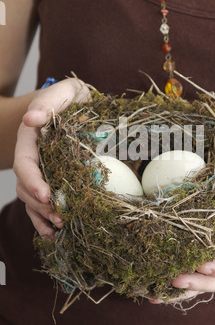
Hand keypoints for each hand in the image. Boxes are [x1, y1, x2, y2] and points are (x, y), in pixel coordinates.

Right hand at [13, 78, 90, 238]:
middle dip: (40, 204)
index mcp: (31, 137)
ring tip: (60, 227)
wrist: (81, 103)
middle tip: (60, 216)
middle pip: (26, 185)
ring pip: (32, 197)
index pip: (25, 163)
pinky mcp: (51, 178)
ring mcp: (40, 169)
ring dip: (43, 215)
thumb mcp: (65, 91)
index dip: (32, 181)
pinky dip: (45, 219)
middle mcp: (32, 156)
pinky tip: (54, 232)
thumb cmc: (74, 97)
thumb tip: (31, 120)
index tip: (46, 195)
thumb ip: (49, 102)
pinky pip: (41, 201)